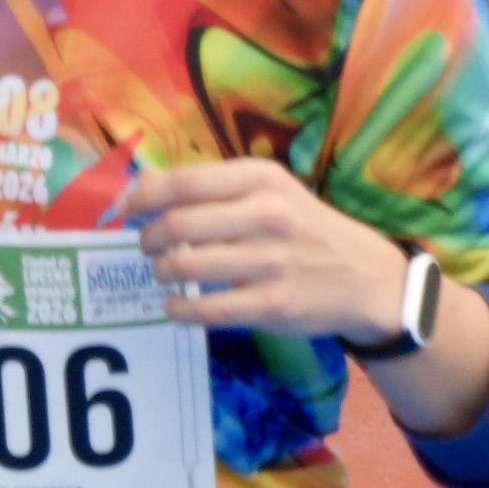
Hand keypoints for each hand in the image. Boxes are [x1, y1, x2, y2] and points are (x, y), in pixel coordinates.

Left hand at [126, 157, 417, 345]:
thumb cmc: (303, 229)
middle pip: (177, 223)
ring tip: (164, 273)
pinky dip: (178, 308)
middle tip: (147, 247)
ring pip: (185, 265)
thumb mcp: (271, 191)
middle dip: (148, 238)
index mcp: (261, 179)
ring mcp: (271, 261)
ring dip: (161, 272)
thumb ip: (215, 188)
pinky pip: (204, 309)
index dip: (141, 197)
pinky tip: (175, 305)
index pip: (183, 182)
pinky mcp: (273, 304)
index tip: (123, 211)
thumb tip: (143, 187)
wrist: (364, 277)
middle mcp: (267, 214)